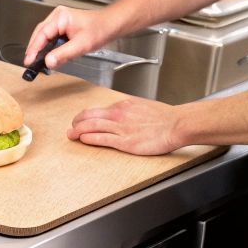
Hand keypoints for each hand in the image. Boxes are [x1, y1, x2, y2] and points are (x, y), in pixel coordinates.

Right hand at [23, 6, 118, 71]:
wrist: (110, 26)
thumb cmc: (100, 30)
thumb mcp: (81, 45)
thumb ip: (63, 54)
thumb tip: (48, 62)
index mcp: (60, 17)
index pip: (41, 34)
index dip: (34, 48)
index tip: (29, 61)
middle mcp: (57, 17)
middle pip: (39, 34)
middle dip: (34, 49)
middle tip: (30, 63)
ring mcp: (59, 21)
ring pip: (43, 36)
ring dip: (40, 49)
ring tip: (36, 61)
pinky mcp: (62, 27)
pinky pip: (50, 38)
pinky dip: (47, 47)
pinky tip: (46, 55)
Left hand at [69, 98, 185, 155]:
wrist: (176, 124)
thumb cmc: (165, 118)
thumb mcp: (143, 107)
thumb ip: (130, 111)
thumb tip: (124, 115)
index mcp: (123, 106)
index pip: (99, 110)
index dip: (86, 115)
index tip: (81, 119)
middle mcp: (119, 115)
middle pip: (90, 116)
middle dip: (77, 121)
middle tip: (71, 127)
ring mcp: (121, 128)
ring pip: (92, 126)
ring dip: (78, 130)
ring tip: (71, 134)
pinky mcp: (125, 141)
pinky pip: (101, 138)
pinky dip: (89, 138)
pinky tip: (83, 140)